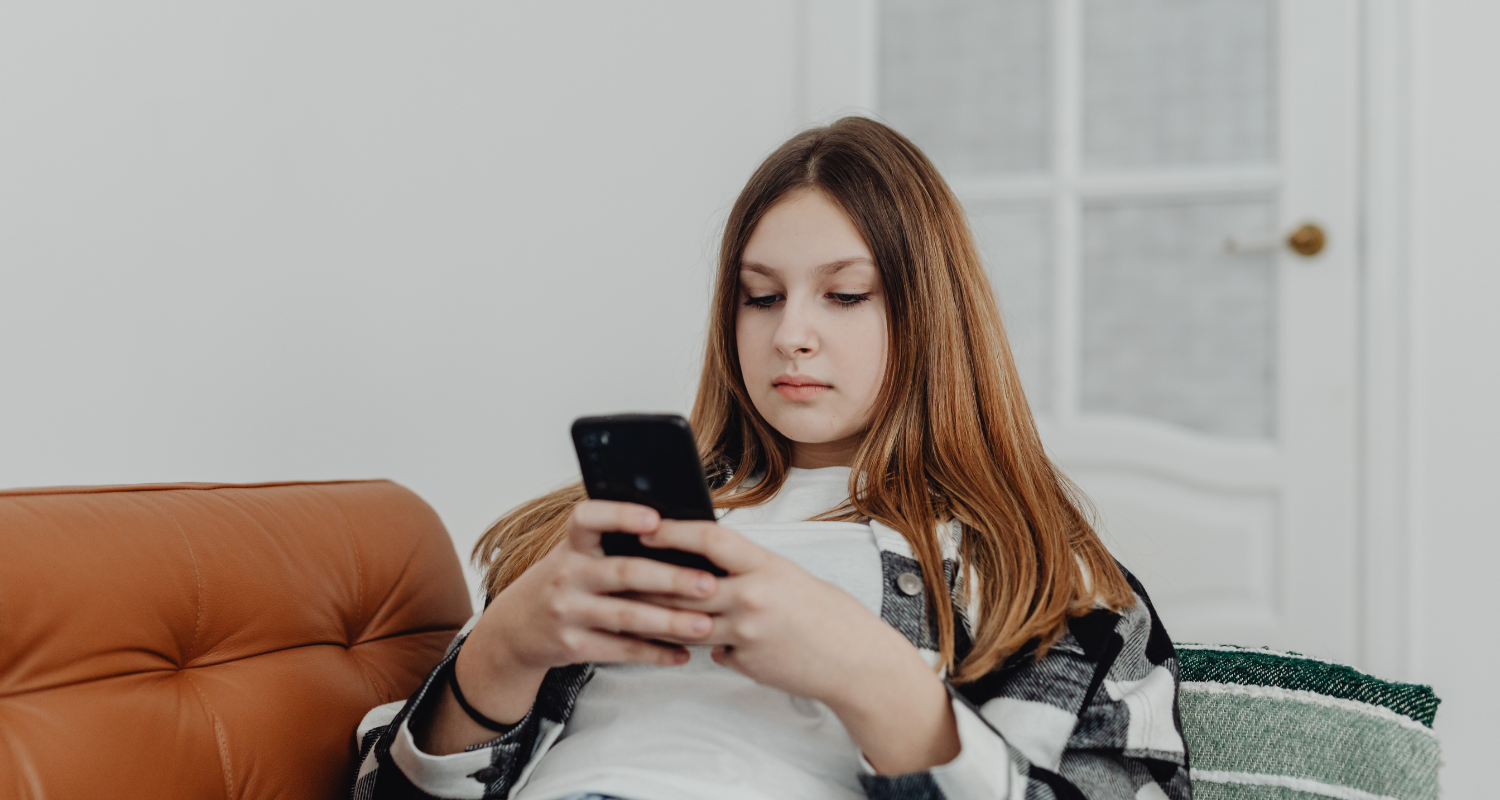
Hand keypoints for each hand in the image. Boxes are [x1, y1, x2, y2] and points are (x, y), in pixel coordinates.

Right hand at [475, 500, 721, 675]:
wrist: (513, 629)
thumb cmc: (562, 583)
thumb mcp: (574, 556)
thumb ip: (612, 546)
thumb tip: (678, 541)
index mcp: (572, 546)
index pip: (588, 519)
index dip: (621, 515)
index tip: (655, 519)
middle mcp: (567, 575)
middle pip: (624, 572)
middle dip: (671, 578)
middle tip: (709, 583)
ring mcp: (568, 611)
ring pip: (628, 615)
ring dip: (671, 621)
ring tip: (706, 624)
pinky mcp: (573, 645)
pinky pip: (621, 649)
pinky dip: (655, 653)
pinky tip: (682, 653)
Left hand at [633, 521, 959, 772]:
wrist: (856, 661)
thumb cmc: (827, 614)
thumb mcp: (789, 577)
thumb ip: (749, 570)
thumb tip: (709, 563)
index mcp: (766, 565)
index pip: (710, 539)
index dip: (672, 531)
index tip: (645, 525)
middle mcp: (753, 597)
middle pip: (684, 585)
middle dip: (647, 580)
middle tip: (616, 571)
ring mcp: (747, 632)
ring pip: (686, 621)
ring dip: (658, 615)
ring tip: (630, 606)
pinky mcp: (745, 661)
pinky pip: (712, 650)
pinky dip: (702, 644)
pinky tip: (691, 642)